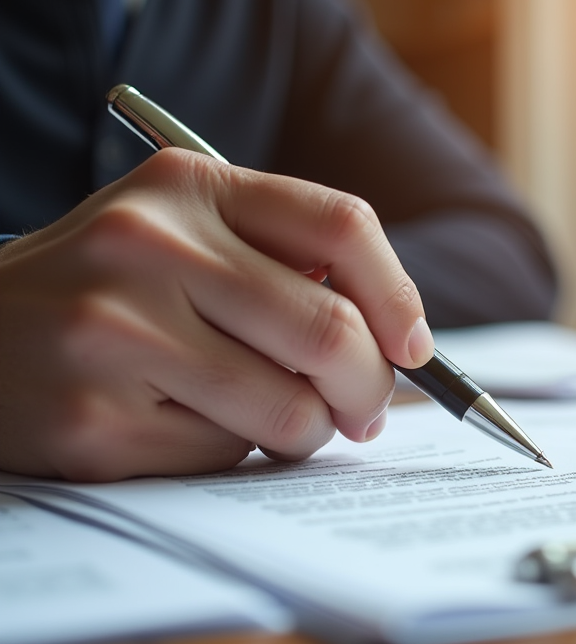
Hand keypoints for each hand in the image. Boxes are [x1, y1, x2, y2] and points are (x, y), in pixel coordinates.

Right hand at [0, 149, 434, 480]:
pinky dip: (232, 455)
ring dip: (307, 430)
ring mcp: (113, 333)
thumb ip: (282, 262)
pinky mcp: (93, 420)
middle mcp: (147, 246)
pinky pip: (225, 457)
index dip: (399, 295)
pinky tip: (183, 428)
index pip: (341, 224)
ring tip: (276, 420)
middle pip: (330, 329)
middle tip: (364, 411)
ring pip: (290, 410)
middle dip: (369, 387)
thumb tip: (400, 339)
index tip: (414, 347)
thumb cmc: (107, 290)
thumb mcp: (183, 236)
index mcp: (187, 187)